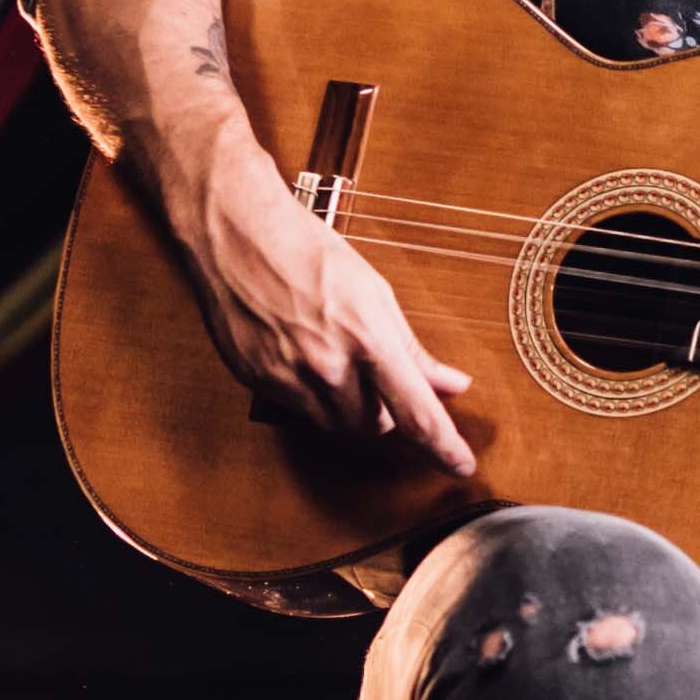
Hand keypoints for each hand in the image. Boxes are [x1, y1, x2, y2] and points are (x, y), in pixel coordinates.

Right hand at [187, 163, 478, 473]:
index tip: (462, 466)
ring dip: (350, 409)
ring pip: (337, 426)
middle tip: (379, 379)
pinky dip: (313, 397)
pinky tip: (305, 358)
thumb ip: (411, 348)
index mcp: (367, 337)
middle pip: (375, 427)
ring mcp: (289, 377)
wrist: (237, 234)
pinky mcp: (259, 381)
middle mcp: (328, 365)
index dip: (444, 446)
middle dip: (386, 413)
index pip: (416, 412)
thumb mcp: (374, 292)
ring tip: (340, 363)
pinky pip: (300, 411)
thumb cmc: (308, 251)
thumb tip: (451, 384)